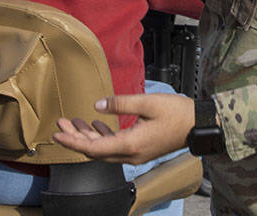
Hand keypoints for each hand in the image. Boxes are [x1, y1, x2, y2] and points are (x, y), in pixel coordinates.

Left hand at [52, 93, 193, 164]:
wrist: (199, 125)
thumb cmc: (176, 113)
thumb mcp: (147, 103)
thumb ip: (120, 104)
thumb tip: (97, 106)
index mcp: (130, 144)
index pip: (93, 148)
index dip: (73, 142)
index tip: (57, 134)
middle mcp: (130, 154)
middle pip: (96, 151)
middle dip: (76, 138)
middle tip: (61, 123)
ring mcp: (136, 154)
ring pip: (104, 149)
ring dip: (88, 136)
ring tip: (74, 122)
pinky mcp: (140, 149)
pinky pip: (115, 146)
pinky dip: (103, 136)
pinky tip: (96, 123)